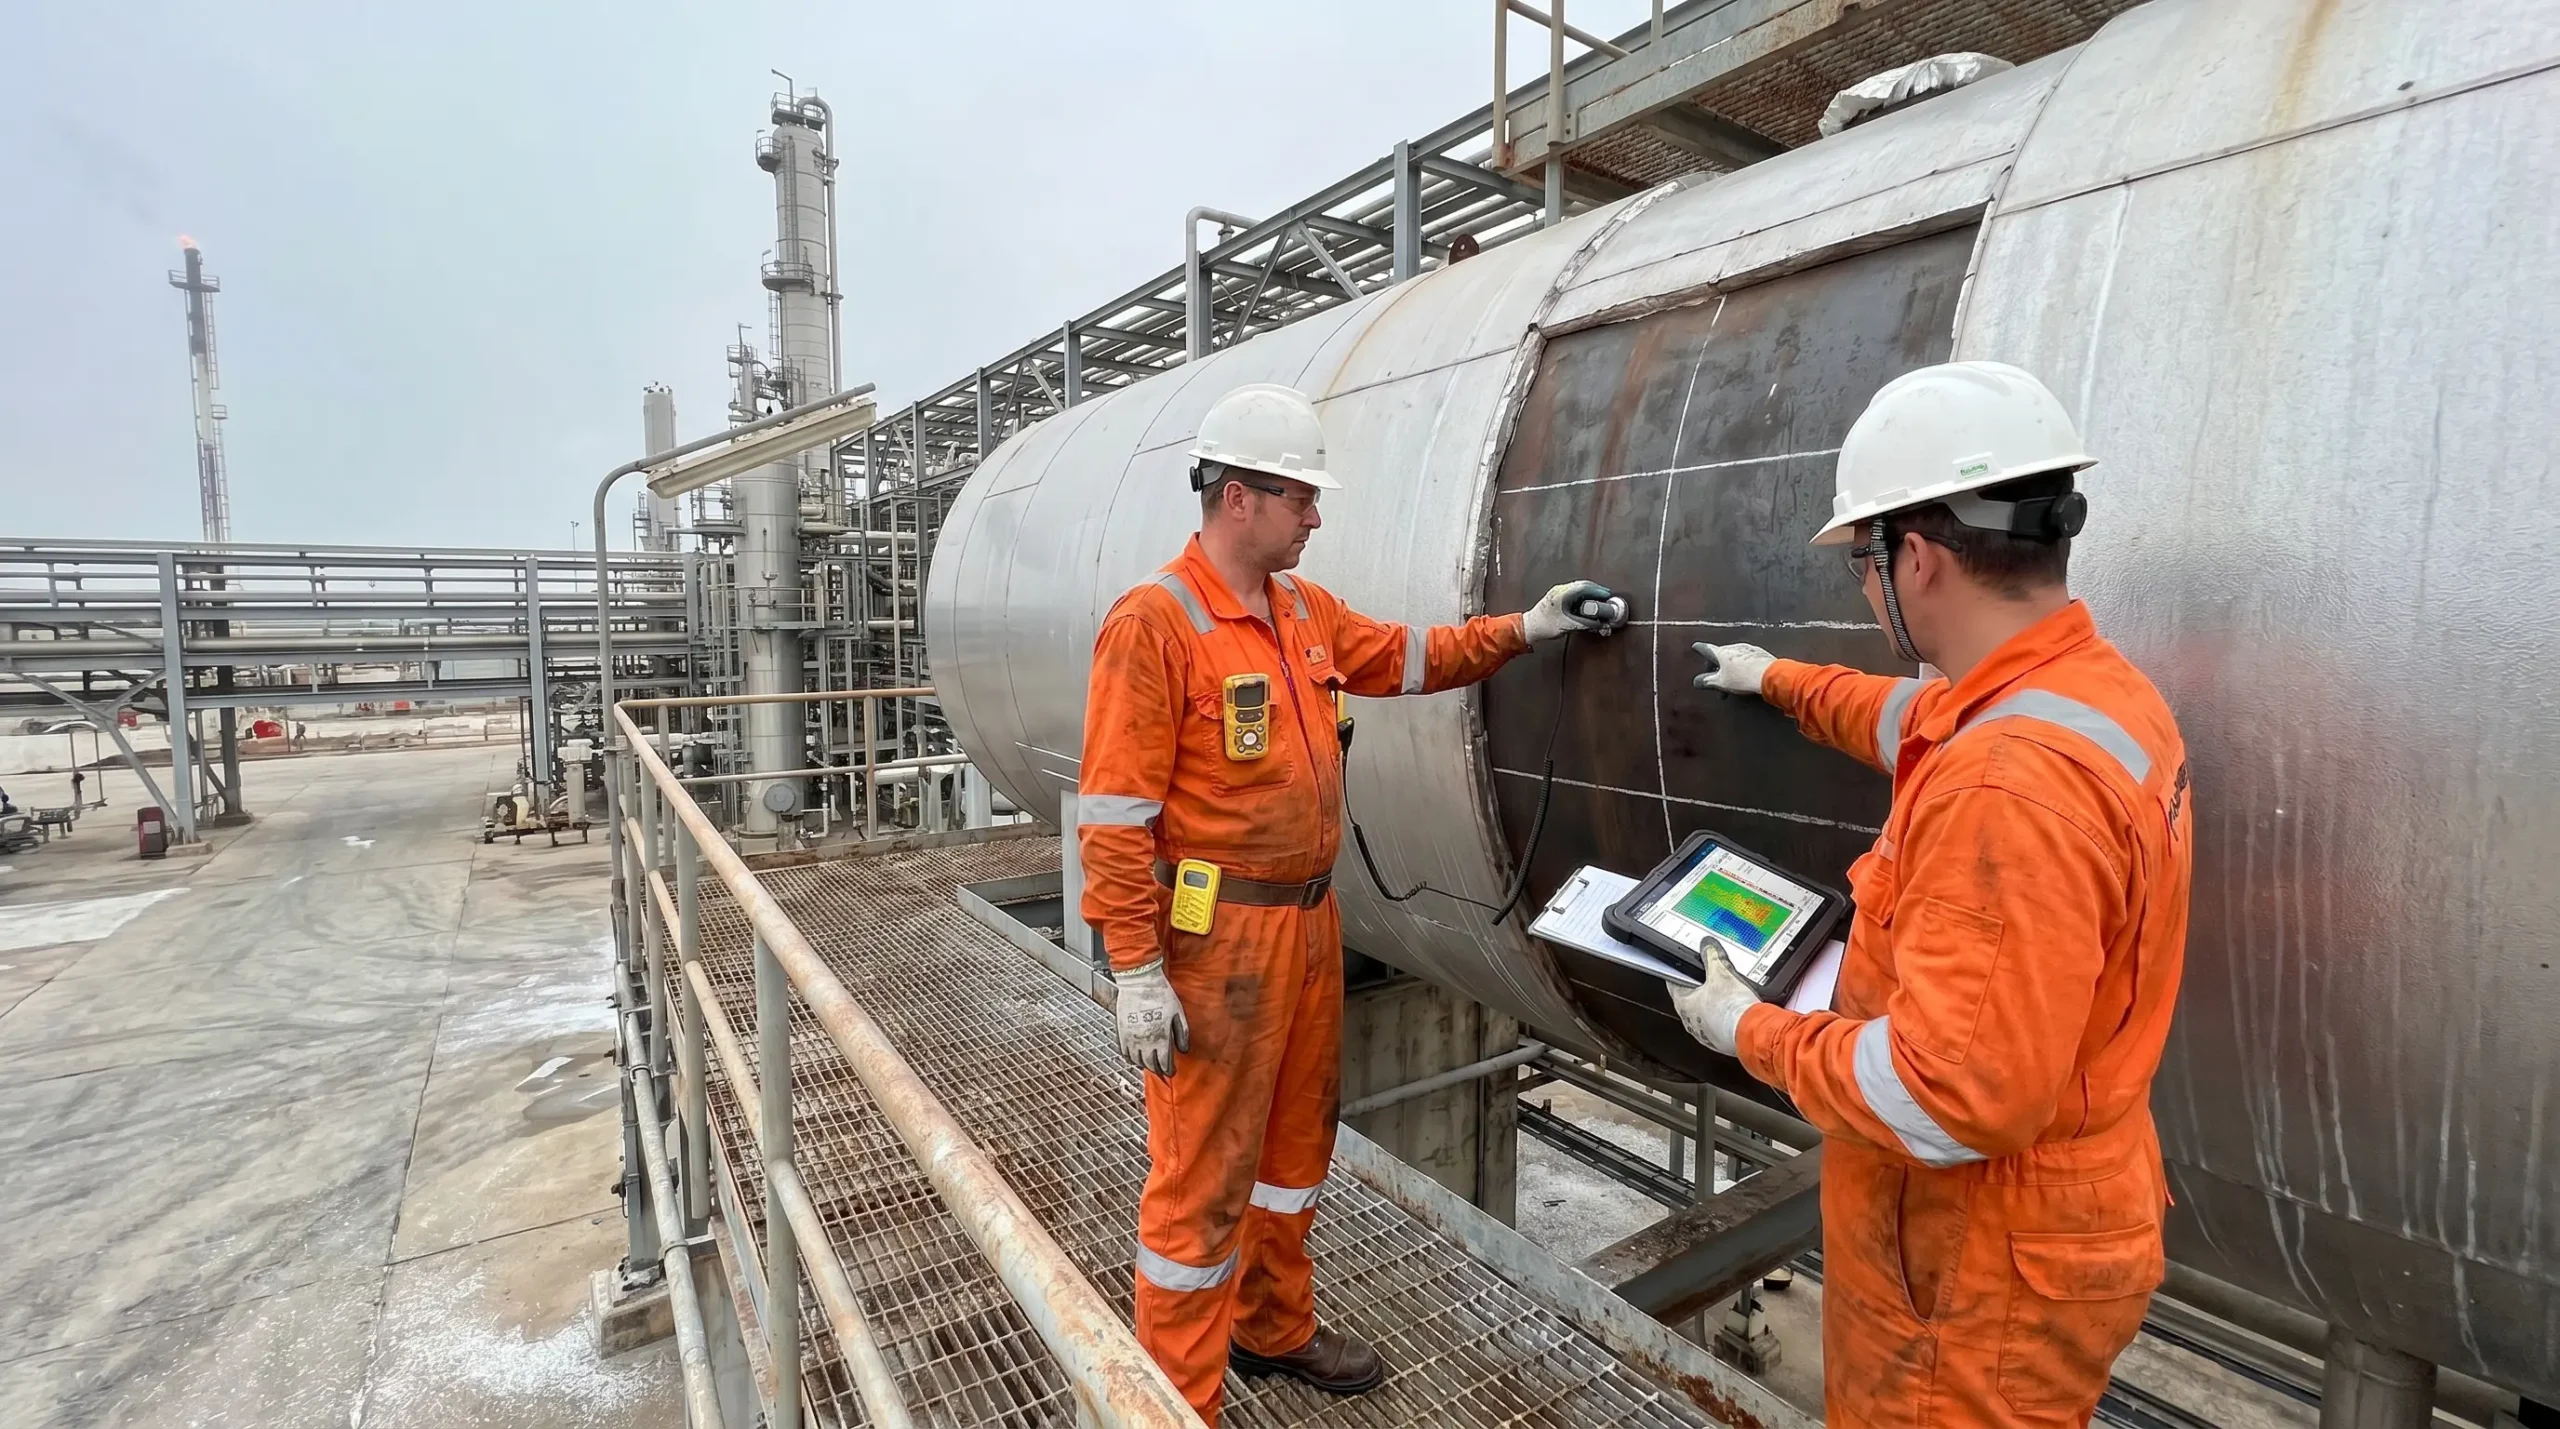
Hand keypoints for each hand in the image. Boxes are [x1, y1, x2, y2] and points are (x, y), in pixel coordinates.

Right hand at [1114, 960, 1189, 1075]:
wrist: (1139, 981)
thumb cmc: (1160, 994)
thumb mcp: (1178, 1013)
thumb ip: (1181, 1033)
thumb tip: (1183, 1050)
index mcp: (1160, 1037)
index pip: (1164, 1063)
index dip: (1169, 1070)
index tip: (1172, 1071)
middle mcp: (1144, 1041)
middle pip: (1150, 1064)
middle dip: (1157, 1070)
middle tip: (1162, 1071)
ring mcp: (1131, 1037)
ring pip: (1137, 1060)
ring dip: (1145, 1064)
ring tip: (1150, 1064)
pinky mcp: (1121, 1031)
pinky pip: (1124, 1052)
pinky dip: (1130, 1058)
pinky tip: (1136, 1057)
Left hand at [1523, 580, 1625, 641]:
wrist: (1528, 627)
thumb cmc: (1544, 626)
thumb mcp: (1568, 626)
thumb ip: (1586, 624)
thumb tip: (1601, 624)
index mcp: (1562, 593)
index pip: (1585, 587)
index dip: (1599, 591)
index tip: (1608, 596)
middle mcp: (1560, 590)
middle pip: (1583, 585)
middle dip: (1597, 591)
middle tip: (1607, 598)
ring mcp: (1558, 592)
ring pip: (1579, 588)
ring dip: (1590, 593)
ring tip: (1599, 601)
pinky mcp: (1557, 596)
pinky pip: (1574, 592)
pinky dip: (1583, 596)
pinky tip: (1588, 604)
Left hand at [1667, 947, 1762, 1054]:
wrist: (1754, 1031)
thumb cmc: (1732, 1007)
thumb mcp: (1721, 973)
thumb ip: (1712, 956)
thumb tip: (1707, 946)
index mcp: (1683, 1005)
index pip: (1673, 984)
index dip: (1678, 972)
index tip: (1681, 967)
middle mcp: (1690, 1022)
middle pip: (1690, 999)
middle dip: (1700, 988)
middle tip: (1710, 978)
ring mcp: (1705, 1034)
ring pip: (1705, 1014)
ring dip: (1713, 1005)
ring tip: (1726, 995)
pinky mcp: (1720, 1041)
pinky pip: (1719, 1026)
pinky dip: (1724, 1018)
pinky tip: (1735, 1011)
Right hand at [1692, 642, 1773, 696]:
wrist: (1769, 675)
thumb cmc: (1743, 678)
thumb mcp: (1721, 683)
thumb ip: (1707, 682)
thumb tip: (1697, 682)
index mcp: (1721, 653)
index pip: (1706, 649)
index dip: (1700, 649)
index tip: (1695, 646)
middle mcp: (1733, 647)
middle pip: (1720, 656)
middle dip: (1717, 670)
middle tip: (1716, 684)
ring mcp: (1747, 649)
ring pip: (1733, 658)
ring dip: (1730, 670)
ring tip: (1732, 684)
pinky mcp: (1759, 653)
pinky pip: (1746, 659)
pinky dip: (1742, 667)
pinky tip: (1745, 677)